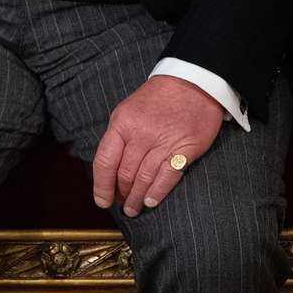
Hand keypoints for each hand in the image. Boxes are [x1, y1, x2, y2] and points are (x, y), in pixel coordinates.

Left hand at [91, 75, 223, 217]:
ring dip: (137, 198)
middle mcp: (140, 134)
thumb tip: (109, 165)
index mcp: (121, 123)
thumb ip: (118, 136)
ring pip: (143, 178)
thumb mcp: (128, 110)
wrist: (192, 83)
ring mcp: (162, 143)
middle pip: (124, 172)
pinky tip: (150, 201)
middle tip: (120, 204)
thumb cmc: (156, 99)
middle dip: (120, 193)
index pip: (104, 160)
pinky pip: (167, 176)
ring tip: (133, 208)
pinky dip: (157, 192)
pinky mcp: (184, 150)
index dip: (101, 184)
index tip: (101, 200)